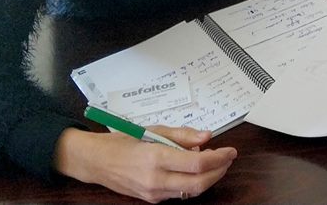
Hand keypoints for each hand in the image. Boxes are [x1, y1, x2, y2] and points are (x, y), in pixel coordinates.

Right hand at [54, 126, 236, 202]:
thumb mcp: (153, 129)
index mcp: (155, 158)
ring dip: (208, 178)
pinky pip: (179, 193)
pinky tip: (194, 169)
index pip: (197, 164)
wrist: (96, 161)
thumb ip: (182, 134)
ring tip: (213, 161)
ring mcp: (153, 192)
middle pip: (198, 183)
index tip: (230, 150)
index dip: (219, 158)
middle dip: (219, 171)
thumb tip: (207, 136)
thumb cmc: (123, 141)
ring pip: (191, 191)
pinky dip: (193, 182)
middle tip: (227, 158)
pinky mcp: (151, 199)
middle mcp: (155, 179)